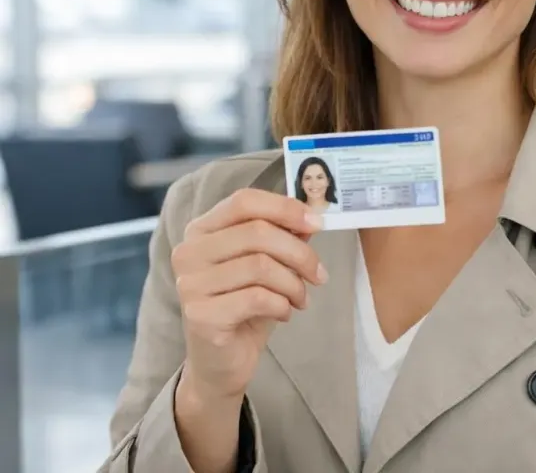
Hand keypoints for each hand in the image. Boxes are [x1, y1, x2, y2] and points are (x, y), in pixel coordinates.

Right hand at [171, 188, 326, 404]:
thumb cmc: (246, 307)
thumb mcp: (269, 265)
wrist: (221, 362)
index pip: (244, 201)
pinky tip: (284, 313)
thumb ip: (284, 236)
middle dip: (300, 253)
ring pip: (261, 266)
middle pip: (258, 232)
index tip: (317, 224)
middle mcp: (188, 252)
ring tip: (300, 298)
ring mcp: (190, 284)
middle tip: (319, 275)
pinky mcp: (200, 315)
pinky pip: (257, 298)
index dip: (285, 208)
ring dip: (294, 284)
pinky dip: (282, 305)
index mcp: (202, 230)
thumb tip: (311, 215)